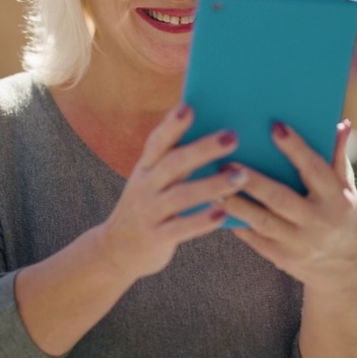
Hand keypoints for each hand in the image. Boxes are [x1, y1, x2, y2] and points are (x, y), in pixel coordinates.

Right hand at [96, 103, 249, 282]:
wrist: (115, 250)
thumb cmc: (148, 206)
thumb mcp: (153, 180)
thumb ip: (176, 159)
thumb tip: (215, 133)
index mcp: (146, 167)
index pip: (158, 141)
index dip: (172, 125)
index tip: (189, 107)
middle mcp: (145, 186)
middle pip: (174, 163)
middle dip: (202, 149)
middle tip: (232, 136)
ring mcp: (149, 212)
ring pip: (181, 196)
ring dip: (211, 185)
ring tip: (240, 176)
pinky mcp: (155, 238)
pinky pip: (180, 229)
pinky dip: (201, 221)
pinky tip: (223, 214)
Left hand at [218, 120, 356, 290]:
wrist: (343, 269)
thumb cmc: (341, 216)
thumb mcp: (347, 190)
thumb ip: (338, 158)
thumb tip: (341, 123)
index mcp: (336, 199)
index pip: (314, 169)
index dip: (296, 148)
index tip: (275, 126)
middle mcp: (318, 221)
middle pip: (280, 198)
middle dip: (252, 180)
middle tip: (226, 161)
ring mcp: (299, 243)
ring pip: (261, 221)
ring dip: (235, 203)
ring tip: (212, 184)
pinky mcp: (281, 258)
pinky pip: (254, 239)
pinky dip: (235, 222)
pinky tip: (215, 207)